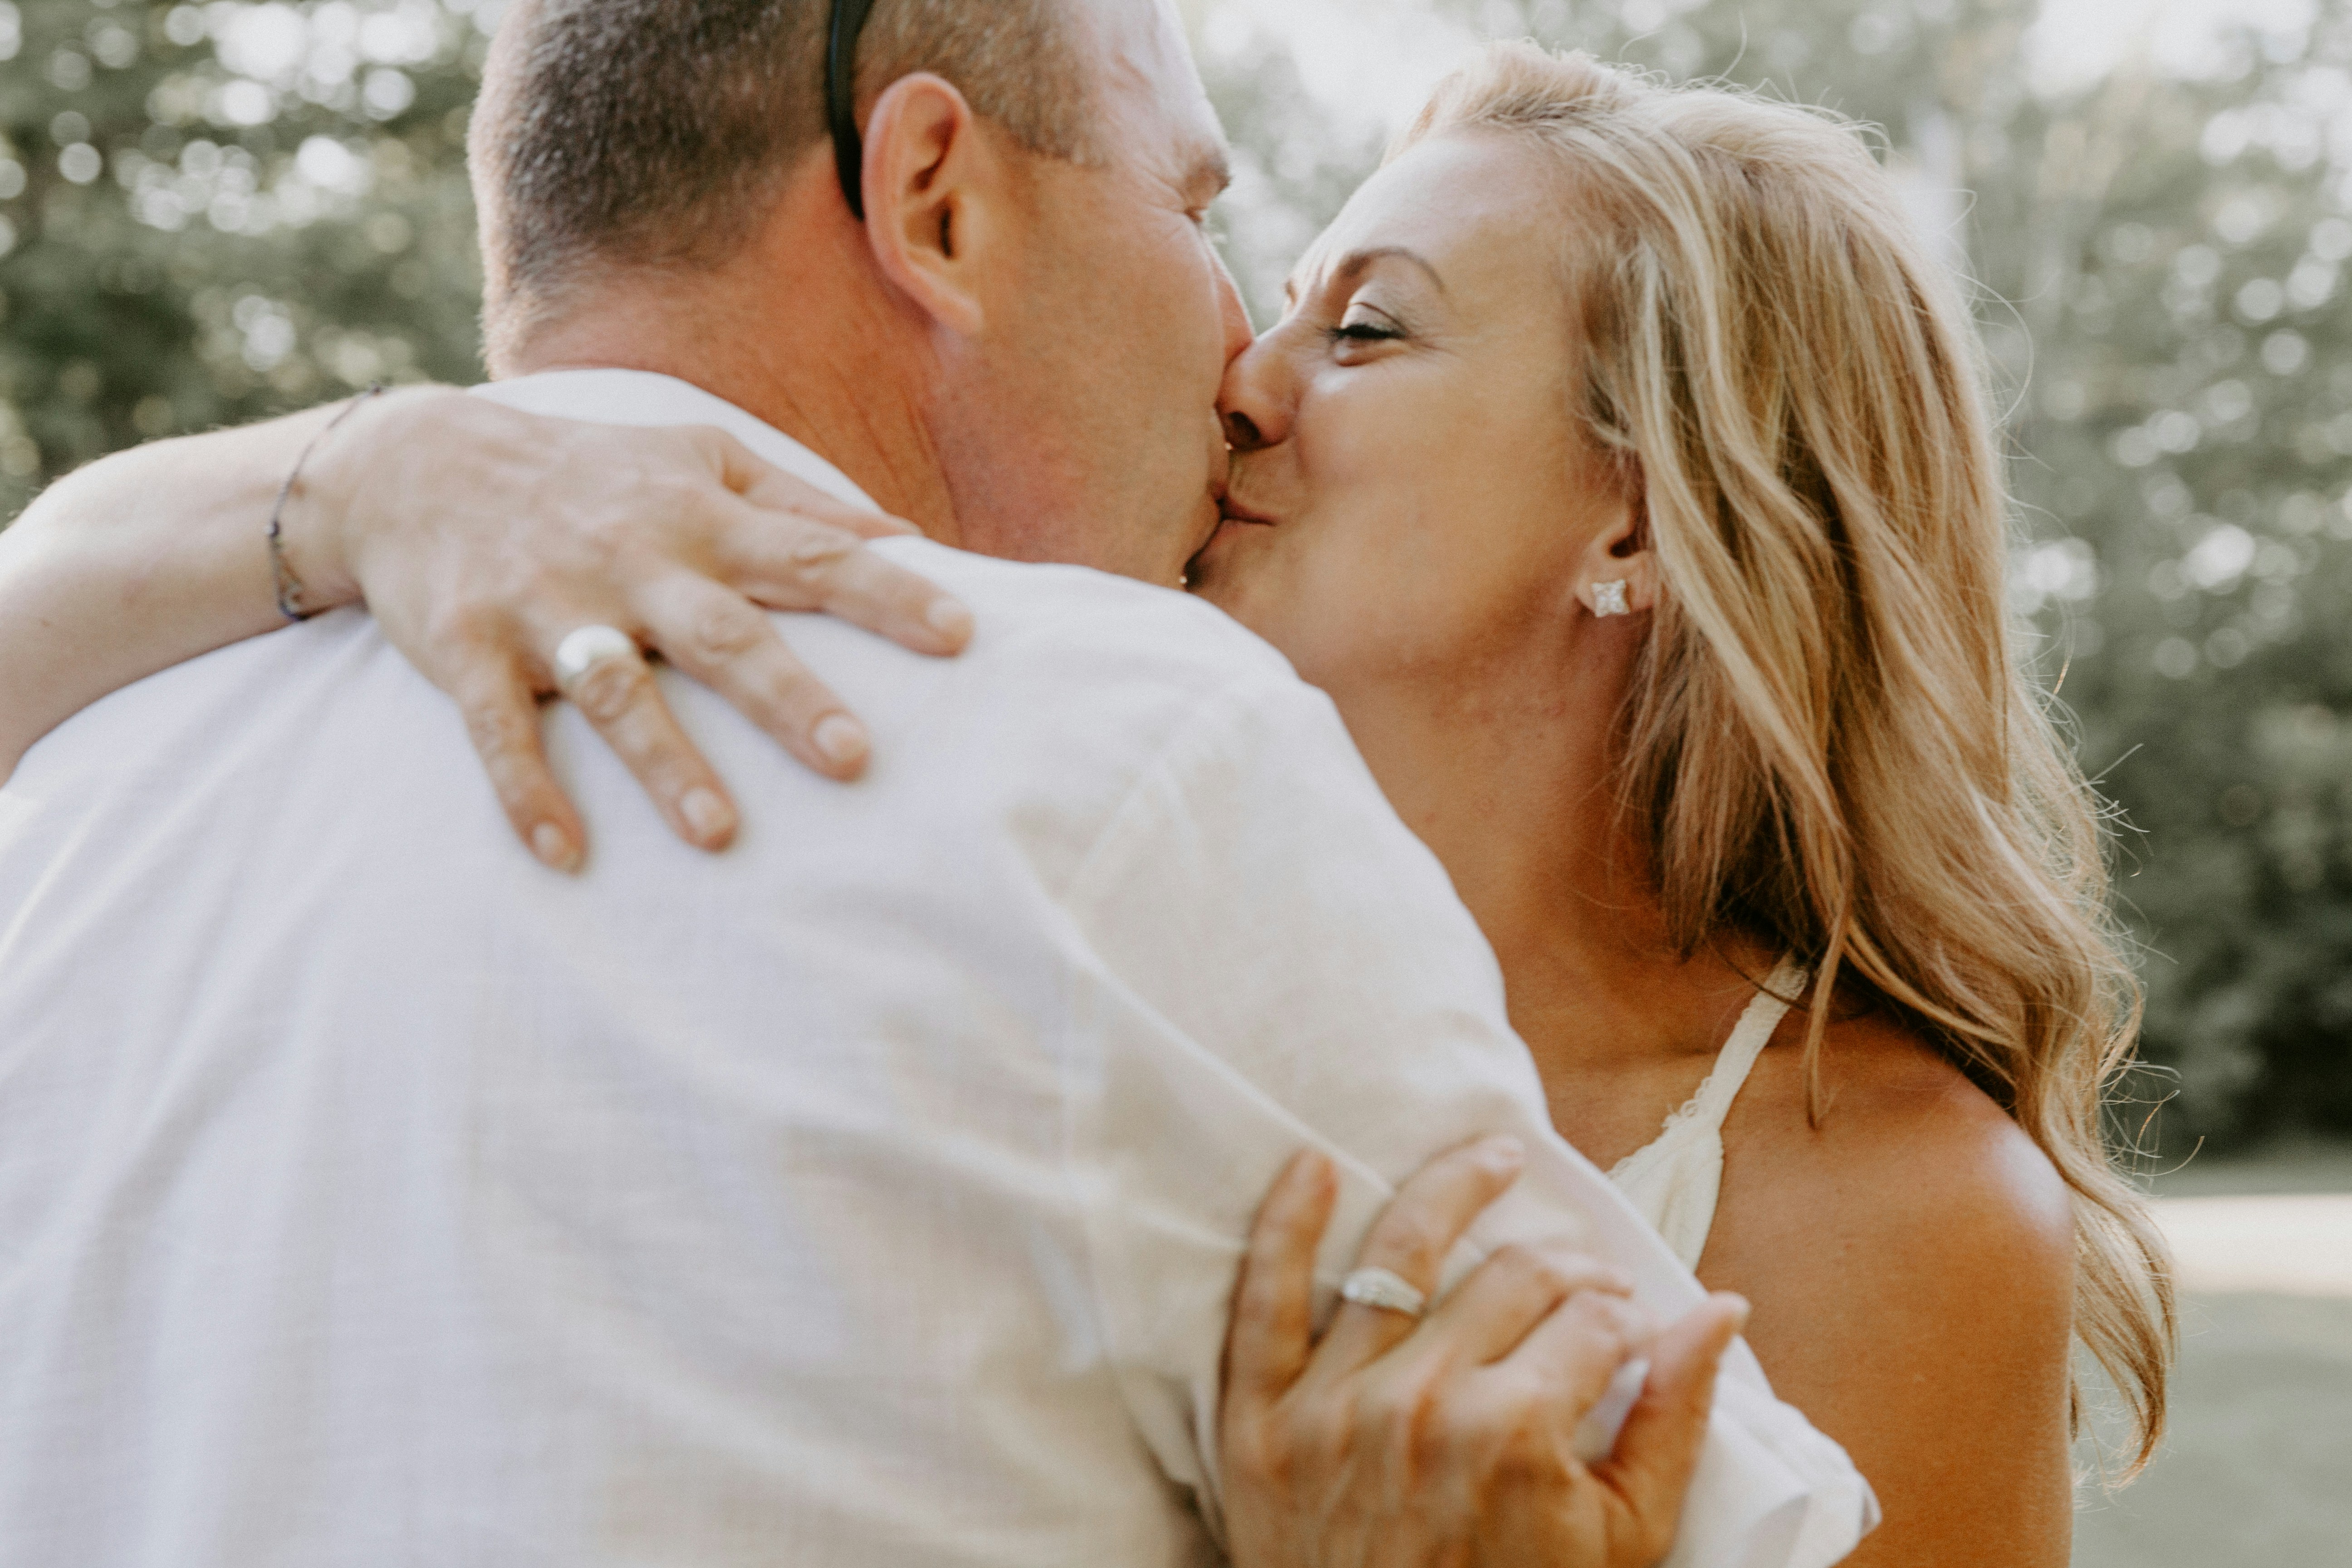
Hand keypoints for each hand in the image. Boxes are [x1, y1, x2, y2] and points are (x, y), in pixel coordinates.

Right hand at [291, 387, 974, 869]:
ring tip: (720, 835)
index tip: (964, 634)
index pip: (814, 554)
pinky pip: (497, 731)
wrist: (417, 465)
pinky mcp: (469, 651)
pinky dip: (528, 793)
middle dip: (789, 696)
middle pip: (725, 635)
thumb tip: (908, 536)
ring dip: (665, 764)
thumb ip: (801, 502)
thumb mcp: (698, 460)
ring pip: (614, 692)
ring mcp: (548, 609)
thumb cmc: (594, 473)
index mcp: (700, 521)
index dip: (888, 593)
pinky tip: (565, 856)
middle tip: (856, 759)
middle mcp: (633, 564)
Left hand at [1219, 1137, 1749, 1567]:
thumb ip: (1674, 1420)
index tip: (1629, 1326)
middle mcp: (1421, 1405)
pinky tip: (1313, 1166)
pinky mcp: (1258, 1420)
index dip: (1624, 1314)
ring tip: (1491, 1159)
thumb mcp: (1623, 1540)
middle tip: (1584, 1281)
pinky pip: (1262, 1299)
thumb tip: (1719, 1309)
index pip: (1592, 1319)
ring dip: (1454, 1188)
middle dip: (1569, 1267)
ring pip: (1401, 1255)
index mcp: (1515, 1433)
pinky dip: (1284, 1224)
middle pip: (1513, 1278)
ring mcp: (1331, 1407)